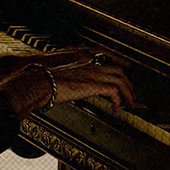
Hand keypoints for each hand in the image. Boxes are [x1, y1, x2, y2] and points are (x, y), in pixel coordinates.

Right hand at [0, 54, 135, 116]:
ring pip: (121, 80)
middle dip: (128, 84)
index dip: (120, 67)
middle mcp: (90, 65)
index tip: (126, 75)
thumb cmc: (42, 82)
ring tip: (129, 105)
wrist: (37, 82)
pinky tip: (115, 109)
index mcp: (81, 60)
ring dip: (128, 94)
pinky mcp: (93, 84)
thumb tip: (74, 91)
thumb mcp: (61, 78)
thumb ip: (72, 81)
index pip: (107, 61)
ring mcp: (93, 73)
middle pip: (119, 71)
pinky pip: (115, 91)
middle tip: (131, 96)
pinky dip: (118, 100)